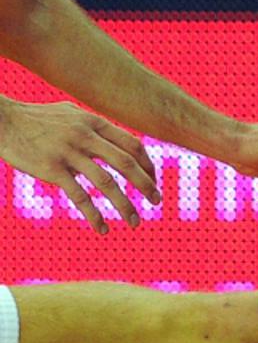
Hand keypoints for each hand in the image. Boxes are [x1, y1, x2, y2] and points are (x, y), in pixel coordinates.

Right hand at [0, 99, 158, 233]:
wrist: (1, 120)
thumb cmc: (37, 119)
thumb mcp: (71, 114)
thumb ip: (95, 128)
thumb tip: (120, 142)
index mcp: (93, 122)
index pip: (132, 144)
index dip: (147, 165)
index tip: (153, 180)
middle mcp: (85, 136)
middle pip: (126, 163)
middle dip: (146, 185)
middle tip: (157, 202)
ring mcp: (69, 153)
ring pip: (106, 183)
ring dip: (125, 205)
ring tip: (135, 222)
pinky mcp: (52, 169)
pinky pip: (79, 196)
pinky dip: (94, 215)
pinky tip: (102, 229)